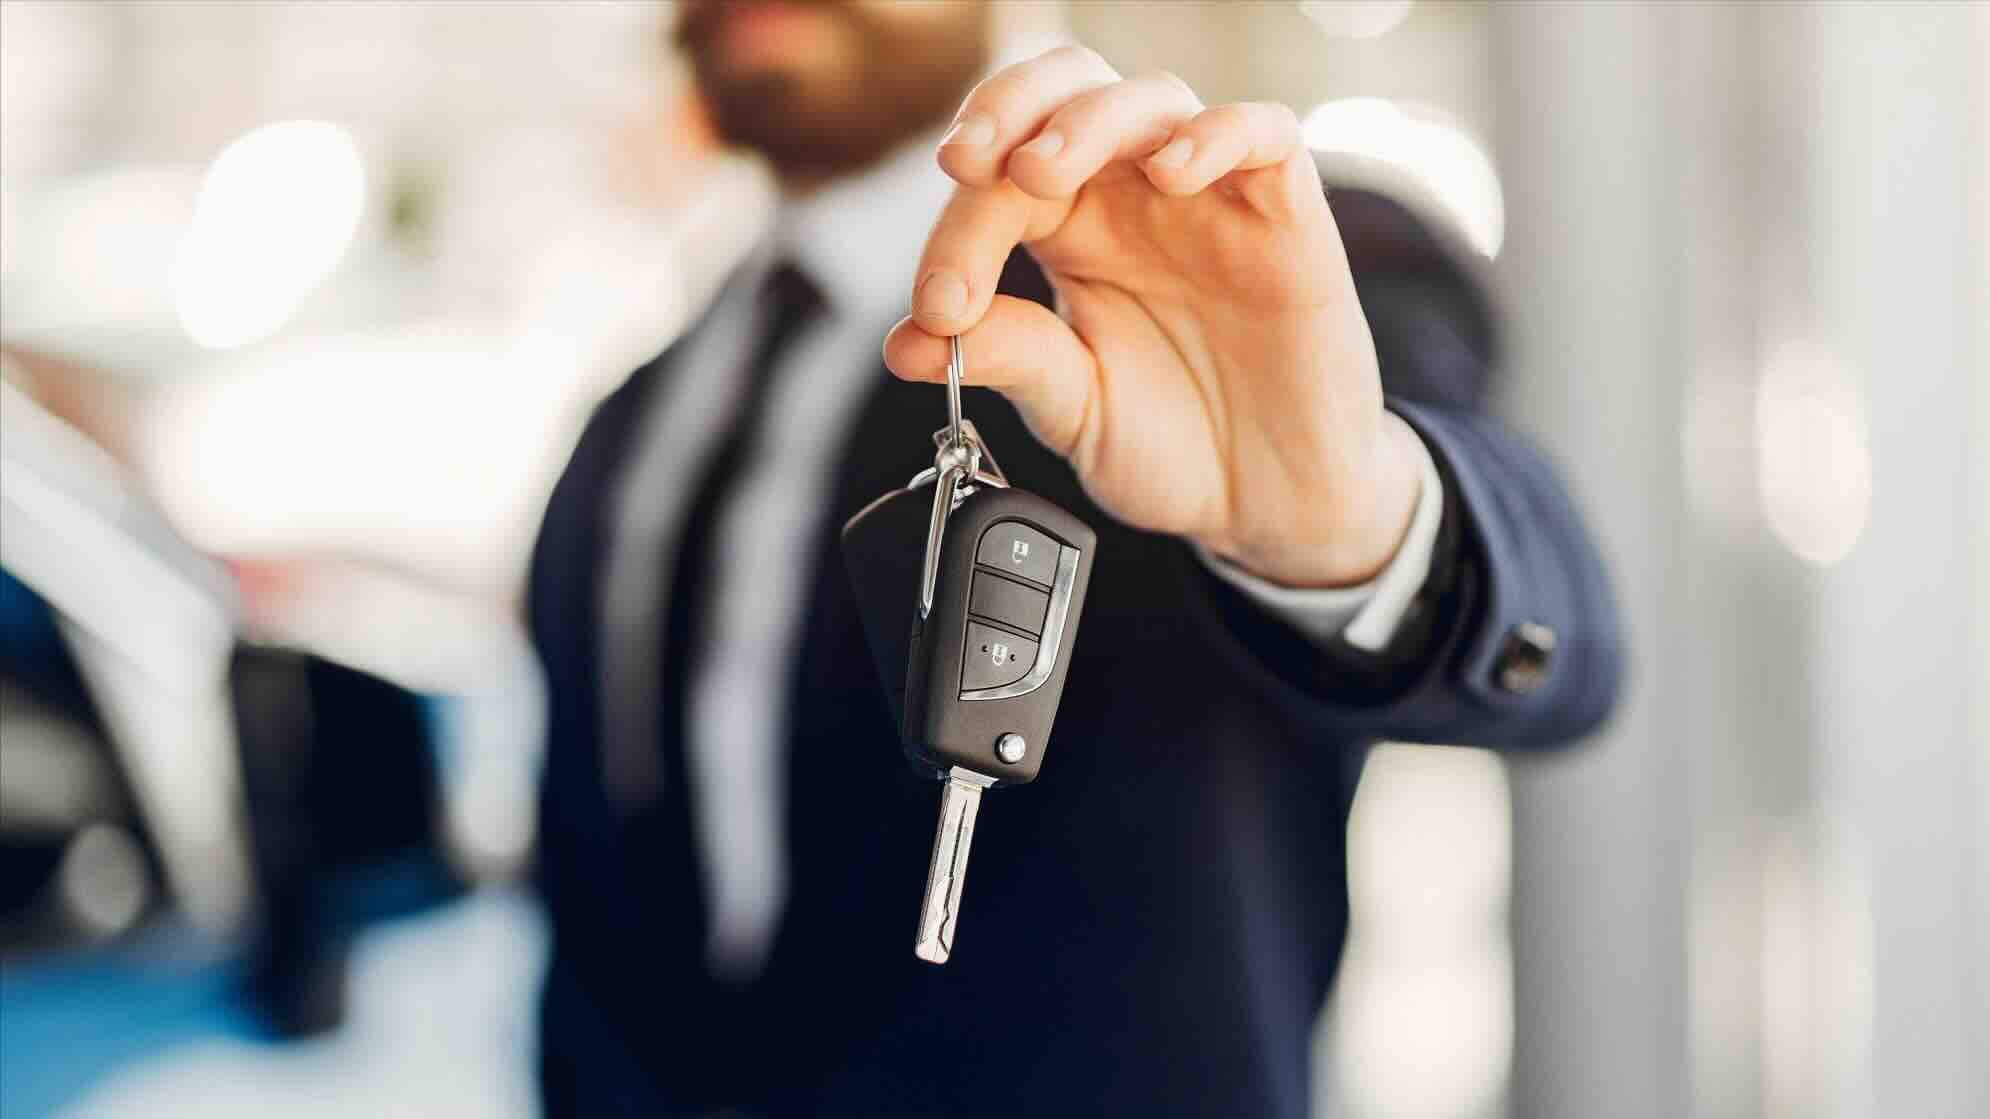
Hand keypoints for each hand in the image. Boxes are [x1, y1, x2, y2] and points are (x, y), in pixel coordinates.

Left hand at [882, 46, 1421, 587]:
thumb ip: (1008, 359)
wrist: (1268, 499)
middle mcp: (1134, 195)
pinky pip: (1264, 133)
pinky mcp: (1287, 214)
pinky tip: (1171, 173)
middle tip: (965, 164)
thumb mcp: (1073, 409)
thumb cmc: (1175, 444)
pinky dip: (1217, 135)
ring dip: (1086, 121)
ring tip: (1041, 172)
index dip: (955, 231)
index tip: (937, 308)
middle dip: (1005, 109)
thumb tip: (906, 342)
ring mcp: (1212, 196)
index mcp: (1069, 232)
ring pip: (1151, 98)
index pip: (997, 183)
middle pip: (1066, 92)